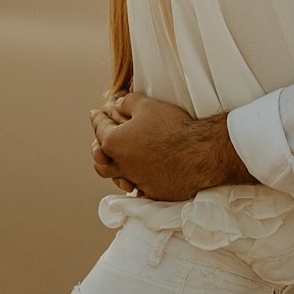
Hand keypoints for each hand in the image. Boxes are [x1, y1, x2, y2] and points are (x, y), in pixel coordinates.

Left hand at [90, 93, 251, 200]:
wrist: (198, 153)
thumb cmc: (172, 126)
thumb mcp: (147, 105)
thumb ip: (128, 102)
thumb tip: (117, 104)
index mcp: (114, 143)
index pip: (99, 128)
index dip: (96, 118)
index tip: (94, 113)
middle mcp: (121, 165)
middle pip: (100, 162)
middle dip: (98, 151)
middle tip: (101, 142)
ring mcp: (136, 180)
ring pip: (116, 178)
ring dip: (115, 168)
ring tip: (119, 160)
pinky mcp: (151, 191)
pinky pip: (137, 186)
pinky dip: (135, 179)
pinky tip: (141, 172)